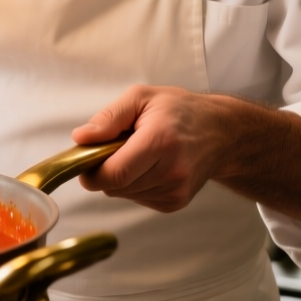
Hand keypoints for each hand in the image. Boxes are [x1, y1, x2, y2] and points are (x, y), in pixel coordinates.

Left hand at [70, 86, 233, 212]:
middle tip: (116, 148)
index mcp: (161, 141)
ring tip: (138, 153)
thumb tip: (80, 138)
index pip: (114, 173)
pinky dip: (134, 184)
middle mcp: (172, 171)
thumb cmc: (179, 110)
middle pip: (115, 186)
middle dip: (105, 170)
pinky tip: (149, 166)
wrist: (221, 132)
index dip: (92, 170)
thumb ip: (109, 118)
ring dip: (121, 177)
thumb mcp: (141, 98)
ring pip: (124, 194)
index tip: (87, 158)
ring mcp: (176, 191)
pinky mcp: (176, 203)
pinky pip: (137, 198)